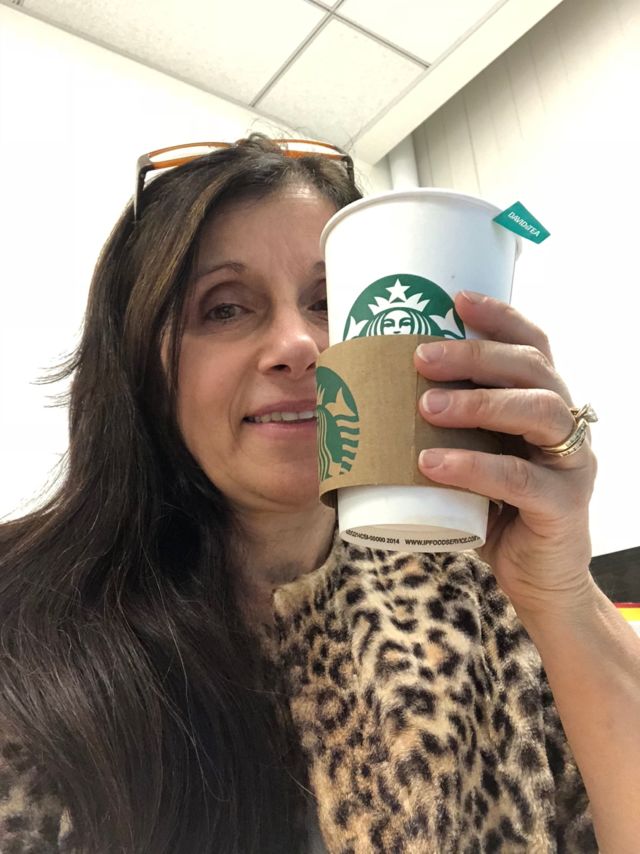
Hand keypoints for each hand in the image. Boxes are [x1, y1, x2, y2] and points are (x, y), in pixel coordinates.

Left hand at [413, 290, 597, 619]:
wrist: (538, 582)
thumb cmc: (495, 513)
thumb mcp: (472, 459)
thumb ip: (447, 432)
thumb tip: (369, 401)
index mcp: (544, 406)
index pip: (533, 347)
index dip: (500, 318)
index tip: (456, 299)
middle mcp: (566, 426)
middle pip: (533, 369)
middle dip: (475, 355)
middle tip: (420, 357)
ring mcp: (571, 465)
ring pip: (538, 411)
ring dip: (479, 402)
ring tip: (426, 405)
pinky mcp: (563, 506)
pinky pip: (522, 478)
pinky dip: (474, 466)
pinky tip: (433, 463)